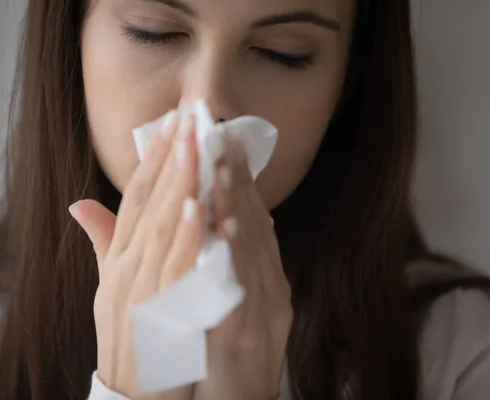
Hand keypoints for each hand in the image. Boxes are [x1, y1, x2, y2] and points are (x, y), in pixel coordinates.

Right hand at [69, 111, 202, 399]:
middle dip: (169, 157)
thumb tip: (81, 203)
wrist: (132, 391)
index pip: (135, 197)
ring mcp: (141, 287)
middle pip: (148, 203)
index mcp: (120, 257)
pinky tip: (196, 205)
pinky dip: (183, 236)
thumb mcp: (110, 286)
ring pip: (161, 227)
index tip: (172, 124)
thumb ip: (105, 243)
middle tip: (188, 117)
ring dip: (178, 183)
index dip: (153, 159)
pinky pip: (174, 269)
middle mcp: (126, 266)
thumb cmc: (127, 336)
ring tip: (193, 144)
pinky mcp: (159, 312)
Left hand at [193, 139, 292, 399]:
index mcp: (260, 278)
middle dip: (238, 180)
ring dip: (239, 208)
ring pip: (253, 252)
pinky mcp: (252, 339)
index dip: (238, 180)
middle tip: (222, 135)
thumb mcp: (224, 304)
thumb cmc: (224, 354)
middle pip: (256, 226)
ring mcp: (265, 312)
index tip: (222, 140)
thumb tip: (219, 220)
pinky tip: (223, 230)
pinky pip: (241, 293)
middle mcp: (269, 289)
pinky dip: (234, 260)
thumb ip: (222, 262)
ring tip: (222, 167)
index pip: (251, 221)